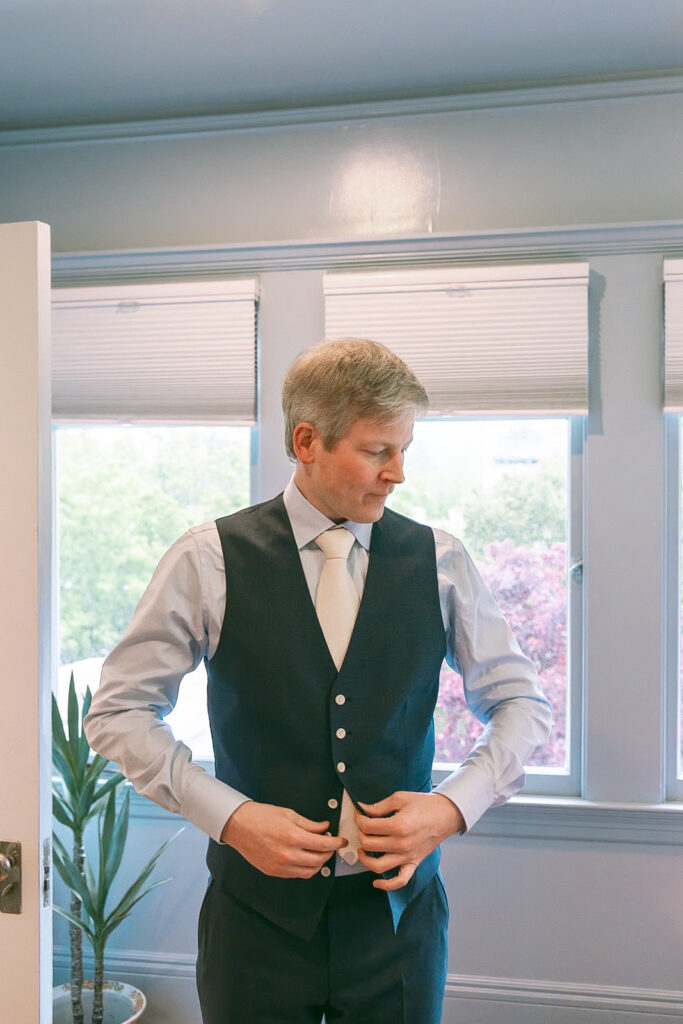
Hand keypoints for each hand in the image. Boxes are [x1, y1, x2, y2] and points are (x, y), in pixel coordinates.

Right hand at [221, 801, 346, 878]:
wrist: (238, 825)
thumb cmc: (261, 816)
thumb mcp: (289, 814)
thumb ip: (309, 824)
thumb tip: (324, 828)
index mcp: (292, 837)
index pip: (323, 844)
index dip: (336, 843)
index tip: (341, 841)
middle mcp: (287, 855)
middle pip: (319, 860)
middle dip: (329, 852)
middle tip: (331, 844)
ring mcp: (280, 866)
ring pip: (309, 872)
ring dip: (318, 863)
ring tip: (319, 851)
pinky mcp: (273, 872)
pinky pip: (296, 875)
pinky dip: (305, 868)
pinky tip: (305, 858)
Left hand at [355, 792, 464, 890]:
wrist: (446, 814)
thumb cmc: (424, 805)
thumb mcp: (399, 798)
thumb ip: (379, 806)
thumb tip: (363, 809)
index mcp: (398, 825)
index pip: (367, 827)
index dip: (359, 818)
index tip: (360, 814)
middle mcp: (401, 844)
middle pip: (369, 845)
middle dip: (360, 834)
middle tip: (363, 826)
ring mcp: (407, 856)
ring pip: (378, 866)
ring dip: (365, 859)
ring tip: (363, 849)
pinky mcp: (414, 863)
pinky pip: (399, 881)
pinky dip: (386, 885)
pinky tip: (376, 881)